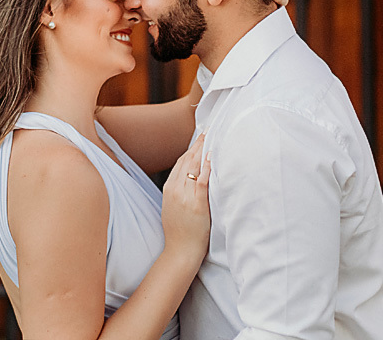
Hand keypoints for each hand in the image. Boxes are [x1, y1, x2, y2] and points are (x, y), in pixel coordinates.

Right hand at [160, 134, 211, 267]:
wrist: (180, 251)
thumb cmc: (179, 232)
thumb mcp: (173, 207)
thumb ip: (179, 192)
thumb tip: (190, 179)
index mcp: (169, 188)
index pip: (180, 162)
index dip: (191, 149)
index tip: (200, 138)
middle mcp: (175, 189)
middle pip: (187, 160)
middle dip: (198, 144)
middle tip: (209, 131)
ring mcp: (184, 195)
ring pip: (193, 166)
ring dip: (204, 150)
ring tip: (213, 138)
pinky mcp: (196, 203)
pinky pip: (201, 181)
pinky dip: (207, 167)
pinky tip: (213, 157)